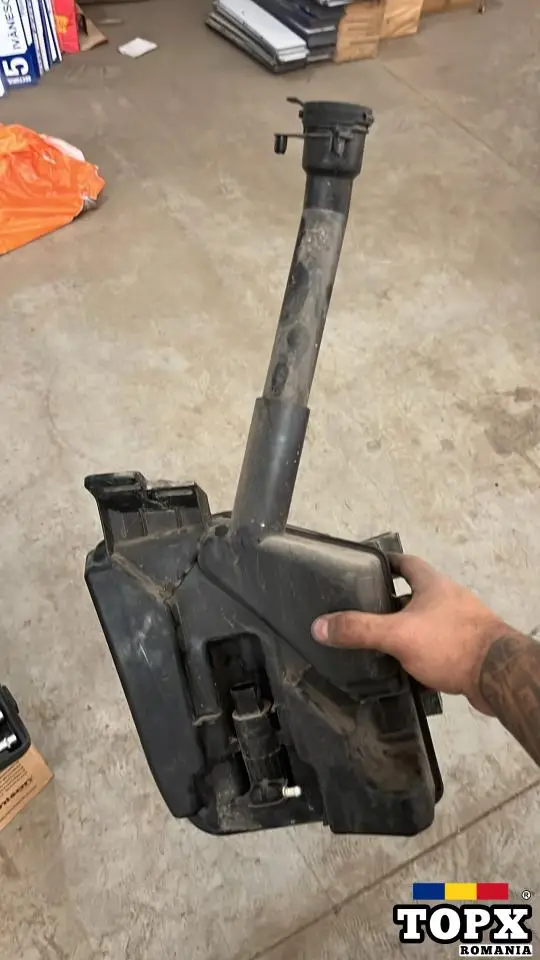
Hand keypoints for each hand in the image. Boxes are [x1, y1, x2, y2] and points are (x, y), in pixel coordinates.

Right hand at [311, 554, 510, 713]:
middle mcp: (448, 599)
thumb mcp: (397, 634)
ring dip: (405, 632)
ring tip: (379, 645)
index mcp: (433, 585)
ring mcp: (460, 625)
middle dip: (390, 604)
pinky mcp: (466, 650)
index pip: (406, 563)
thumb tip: (320, 626)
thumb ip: (359, 629)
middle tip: (364, 613)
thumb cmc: (451, 643)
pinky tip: (406, 671)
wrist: (497, 675)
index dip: (386, 562)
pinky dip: (420, 656)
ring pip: (425, 623)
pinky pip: (437, 648)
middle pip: (414, 595)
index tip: (368, 567)